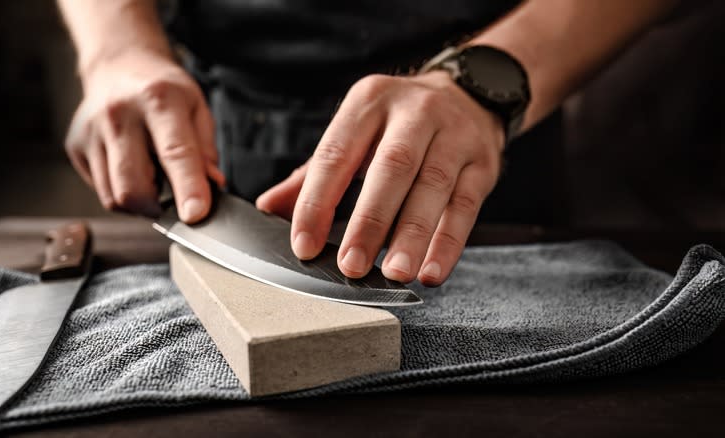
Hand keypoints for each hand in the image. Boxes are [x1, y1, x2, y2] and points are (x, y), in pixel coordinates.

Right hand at [65, 48, 223, 222]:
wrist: (118, 66)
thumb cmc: (163, 90)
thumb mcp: (197, 107)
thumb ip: (206, 149)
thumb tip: (212, 186)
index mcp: (157, 99)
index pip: (174, 152)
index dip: (187, 188)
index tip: (195, 215)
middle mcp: (118, 114)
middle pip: (133, 187)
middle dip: (158, 208)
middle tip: (174, 201)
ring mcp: (91, 131)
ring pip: (114, 197)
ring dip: (140, 203)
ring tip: (153, 179)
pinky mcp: (75, 146)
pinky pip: (101, 190)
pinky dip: (122, 193)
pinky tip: (132, 170)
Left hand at [257, 71, 503, 285]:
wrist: (468, 95)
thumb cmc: (397, 124)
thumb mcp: (354, 133)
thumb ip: (313, 173)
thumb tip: (268, 208)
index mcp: (369, 102)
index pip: (336, 154)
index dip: (317, 202)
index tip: (304, 244)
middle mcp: (414, 113)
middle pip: (392, 168)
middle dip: (370, 221)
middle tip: (351, 266)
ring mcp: (454, 136)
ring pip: (433, 188)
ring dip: (413, 235)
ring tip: (395, 273)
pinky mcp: (483, 163)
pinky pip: (466, 207)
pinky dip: (448, 243)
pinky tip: (431, 271)